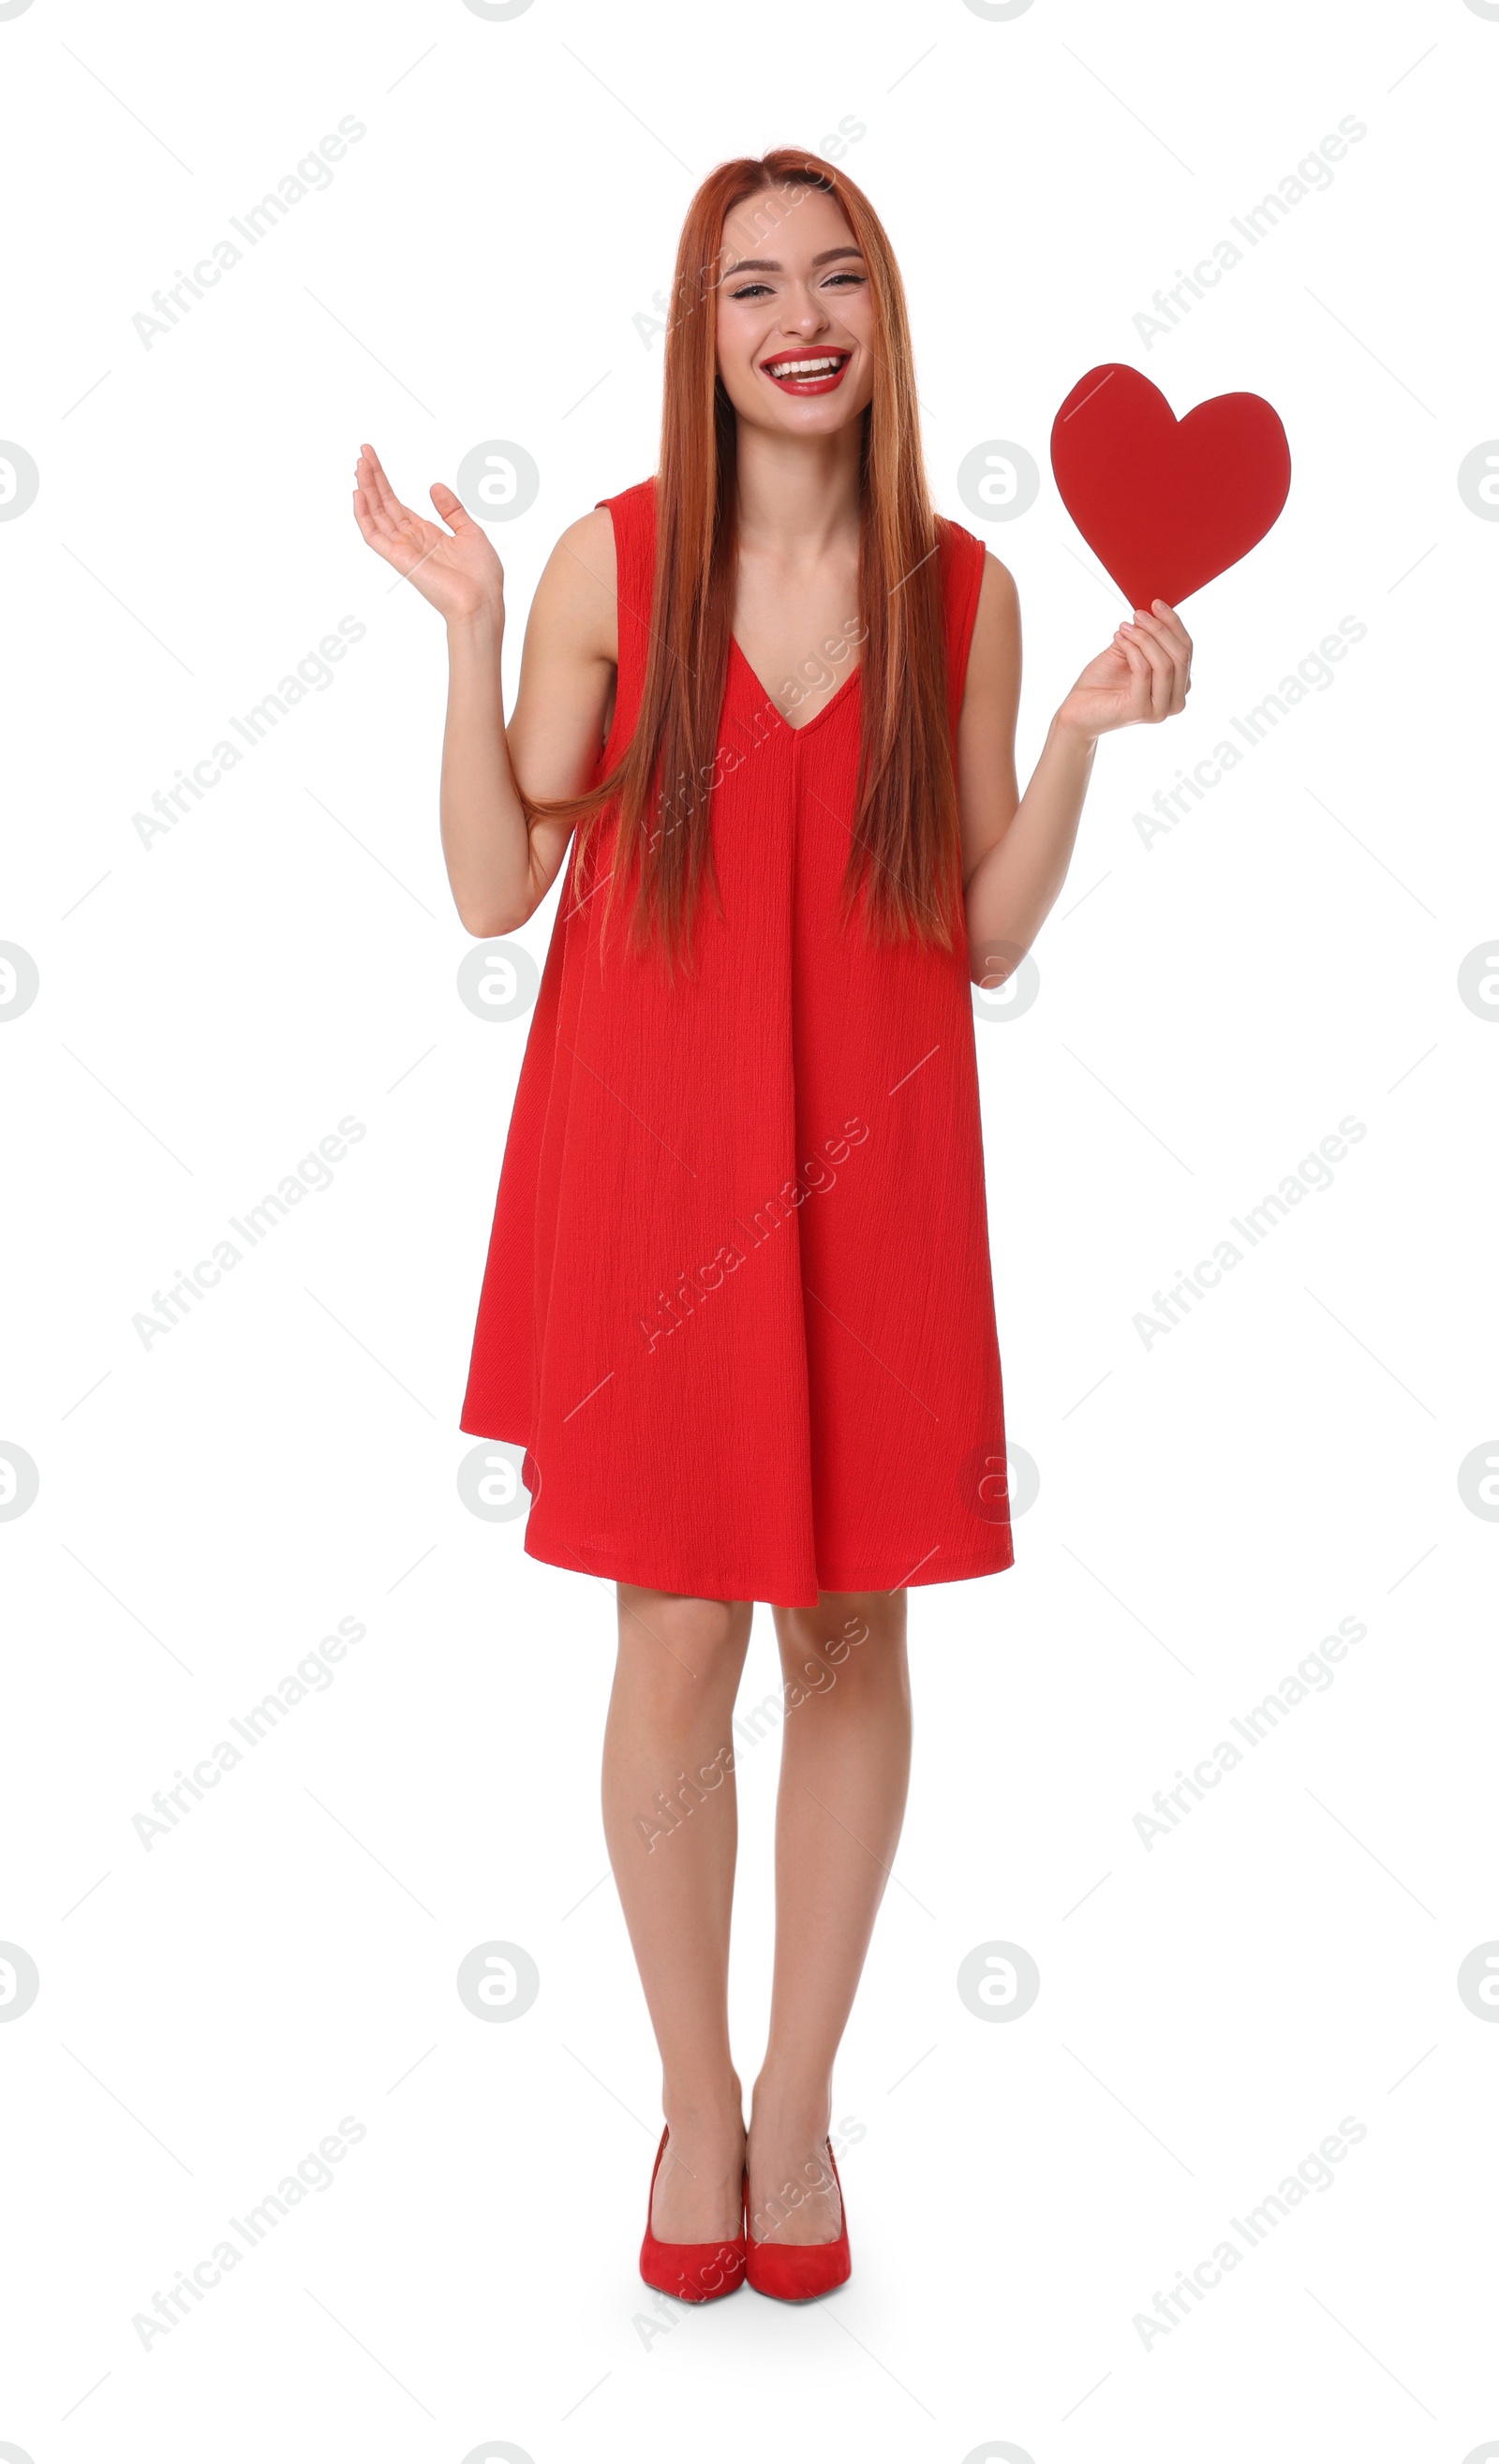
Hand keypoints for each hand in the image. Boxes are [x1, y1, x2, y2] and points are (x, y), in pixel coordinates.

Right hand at [352, 443, 503, 625]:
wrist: (483, 602)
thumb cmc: (482, 577)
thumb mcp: (471, 532)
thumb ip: (451, 510)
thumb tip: (435, 487)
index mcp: (427, 535)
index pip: (397, 504)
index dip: (384, 481)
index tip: (373, 457)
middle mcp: (411, 541)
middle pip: (384, 505)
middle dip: (372, 478)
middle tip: (362, 452)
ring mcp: (404, 550)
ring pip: (376, 515)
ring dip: (366, 489)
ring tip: (359, 465)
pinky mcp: (400, 560)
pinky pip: (375, 536)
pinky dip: (364, 516)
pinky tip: (358, 494)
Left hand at [1054, 599, 1191, 741]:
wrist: (1077, 710)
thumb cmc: (1102, 683)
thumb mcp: (1128, 652)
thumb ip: (1145, 638)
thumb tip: (1154, 611)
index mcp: (1178, 687)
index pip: (1186, 650)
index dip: (1173, 624)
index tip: (1156, 603)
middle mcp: (1174, 702)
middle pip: (1180, 656)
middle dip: (1159, 629)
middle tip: (1139, 613)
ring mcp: (1159, 710)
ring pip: (1165, 663)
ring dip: (1144, 638)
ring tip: (1125, 627)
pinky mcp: (1140, 711)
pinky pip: (1143, 670)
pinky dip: (1132, 649)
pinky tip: (1119, 639)